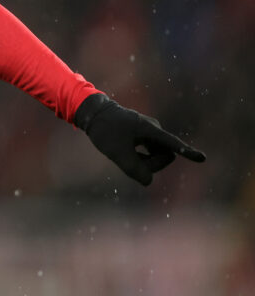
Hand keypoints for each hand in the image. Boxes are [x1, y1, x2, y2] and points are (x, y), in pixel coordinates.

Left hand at [75, 93, 205, 185]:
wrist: (93, 114)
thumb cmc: (105, 131)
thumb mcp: (116, 153)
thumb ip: (133, 169)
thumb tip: (149, 182)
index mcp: (150, 129)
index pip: (172, 144)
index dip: (188, 152)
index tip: (202, 158)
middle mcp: (154, 129)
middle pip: (165, 156)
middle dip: (151, 164)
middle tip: (127, 156)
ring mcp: (151, 132)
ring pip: (157, 156)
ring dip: (144, 161)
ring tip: (124, 151)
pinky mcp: (145, 135)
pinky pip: (150, 153)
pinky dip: (140, 158)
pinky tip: (128, 152)